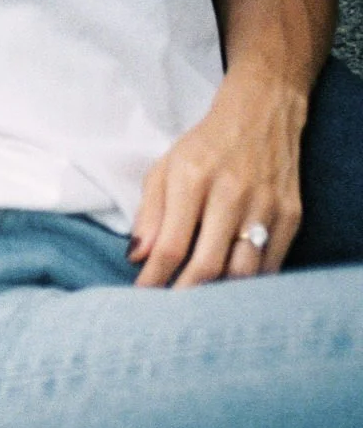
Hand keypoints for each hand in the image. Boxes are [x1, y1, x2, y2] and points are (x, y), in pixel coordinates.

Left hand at [131, 73, 306, 286]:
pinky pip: (271, 264)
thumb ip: (148, 215)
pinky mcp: (290, 214)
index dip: (153, 280)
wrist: (262, 113)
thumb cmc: (204, 147)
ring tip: (197, 304)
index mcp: (193, 181)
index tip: (140, 299)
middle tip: (168, 314)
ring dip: (218, 295)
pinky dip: (249, 283)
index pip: (170, 246)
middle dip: (183, 295)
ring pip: (243, 271)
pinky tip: (229, 289)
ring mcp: (266, 205)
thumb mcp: (163, 170)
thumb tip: (136, 258)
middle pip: (207, 265)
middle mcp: (232, 194)